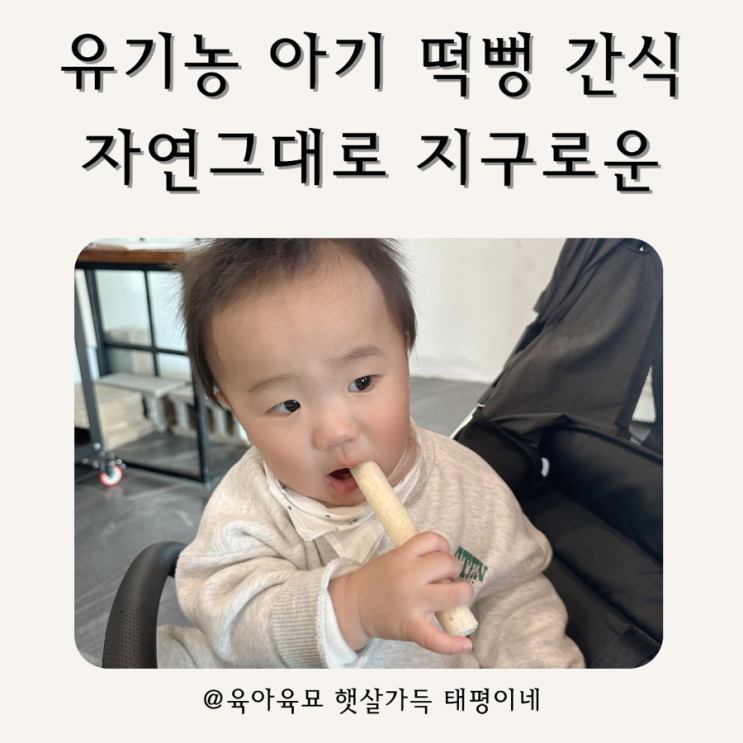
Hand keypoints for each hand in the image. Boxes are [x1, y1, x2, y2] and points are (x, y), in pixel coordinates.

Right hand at [329, 531, 473, 654]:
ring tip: (457, 596)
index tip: (441, 554)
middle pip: (446, 563)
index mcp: (402, 556)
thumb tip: (446, 563)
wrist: (352, 606)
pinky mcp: (410, 626)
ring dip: (463, 593)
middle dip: (454, 568)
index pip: (433, 540)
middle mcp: (408, 576)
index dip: (443, 546)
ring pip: (452, 594)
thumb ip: (416, 557)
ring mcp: (411, 602)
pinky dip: (452, 644)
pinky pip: (435, 638)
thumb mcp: (393, 558)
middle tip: (448, 577)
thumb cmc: (376, 581)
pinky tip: (465, 644)